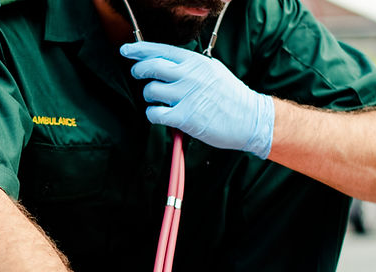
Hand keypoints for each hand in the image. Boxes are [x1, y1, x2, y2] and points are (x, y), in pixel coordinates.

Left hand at [120, 41, 273, 159]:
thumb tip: (163, 64)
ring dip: (149, 97)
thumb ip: (189, 66)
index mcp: (195, 62)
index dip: (139, 49)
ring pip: (150, 91)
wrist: (250, 118)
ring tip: (159, 100)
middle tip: (137, 74)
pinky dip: (153, 115)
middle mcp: (189, 75)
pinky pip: (155, 113)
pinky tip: (161, 115)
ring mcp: (187, 95)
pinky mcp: (185, 117)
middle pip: (150, 67)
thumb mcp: (211, 70)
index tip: (126, 50)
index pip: (160, 50)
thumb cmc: (230, 95)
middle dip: (138, 70)